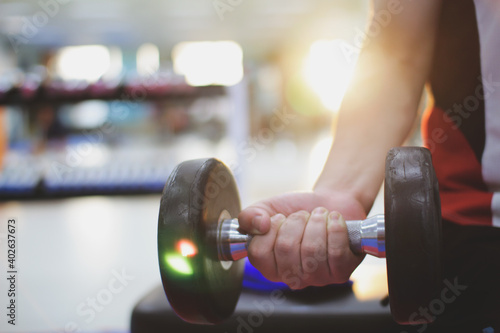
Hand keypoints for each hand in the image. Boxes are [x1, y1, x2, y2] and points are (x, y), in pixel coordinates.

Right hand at [238, 190, 365, 288]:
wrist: (330, 202)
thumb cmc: (296, 209)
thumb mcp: (267, 208)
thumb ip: (249, 216)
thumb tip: (259, 225)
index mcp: (269, 266)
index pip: (259, 253)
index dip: (271, 228)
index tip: (281, 218)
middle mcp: (292, 277)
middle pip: (286, 248)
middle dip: (296, 220)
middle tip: (303, 215)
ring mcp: (317, 278)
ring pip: (312, 250)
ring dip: (317, 221)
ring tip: (320, 215)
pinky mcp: (341, 273)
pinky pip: (336, 252)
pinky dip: (336, 228)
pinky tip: (334, 220)